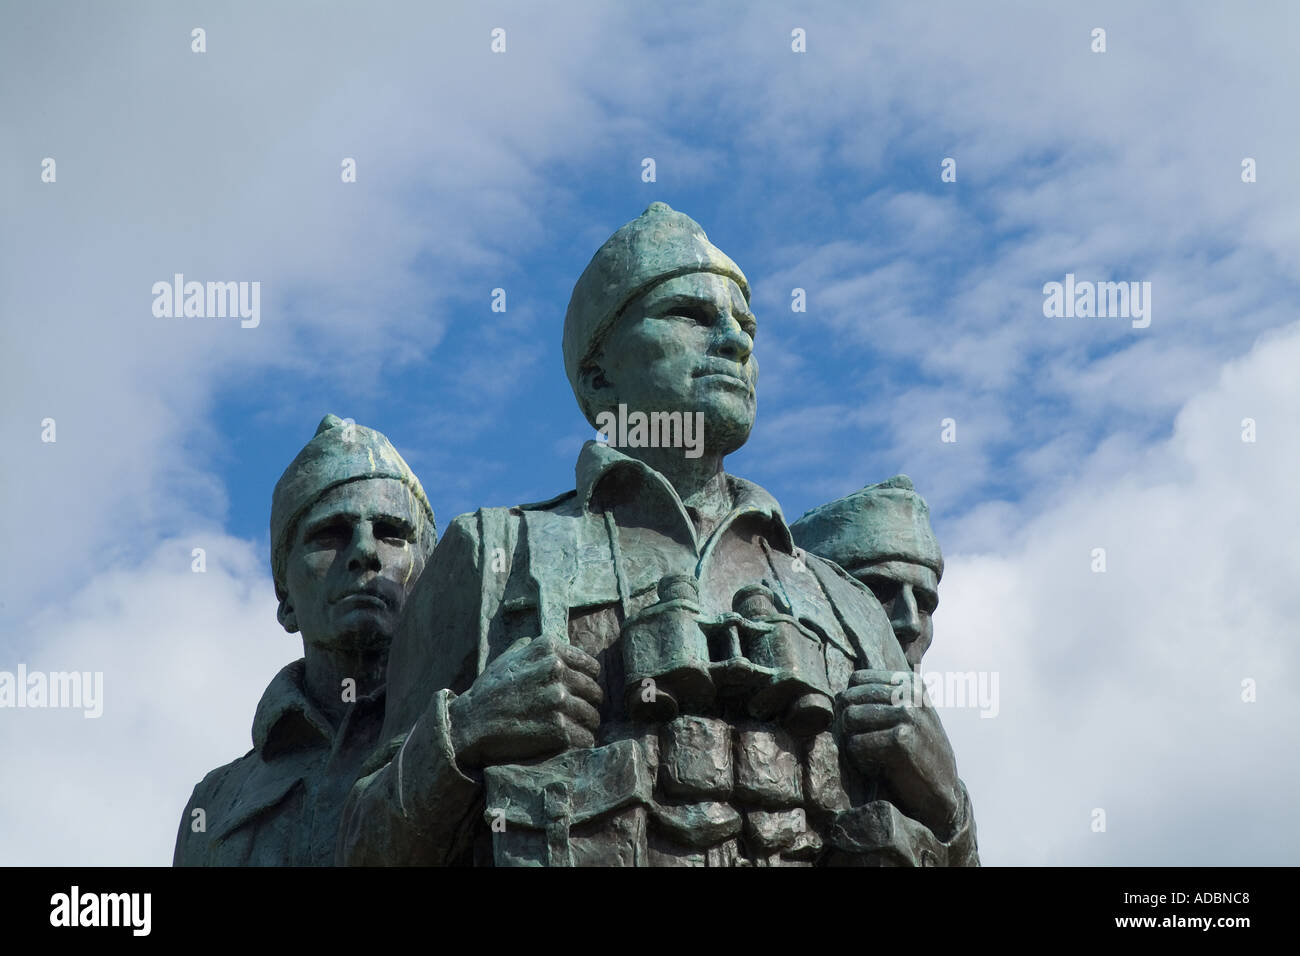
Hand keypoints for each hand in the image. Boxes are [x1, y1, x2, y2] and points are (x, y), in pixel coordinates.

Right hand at [446, 636, 602, 768]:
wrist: (470, 725)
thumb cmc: (488, 692)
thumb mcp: (507, 659)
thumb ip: (530, 648)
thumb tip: (548, 645)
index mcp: (548, 650)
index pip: (591, 666)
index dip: (587, 682)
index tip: (580, 693)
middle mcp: (556, 670)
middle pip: (594, 692)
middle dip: (587, 705)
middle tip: (576, 715)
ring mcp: (558, 699)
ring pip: (592, 716)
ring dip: (584, 726)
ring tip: (572, 730)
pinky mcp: (558, 728)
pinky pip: (585, 738)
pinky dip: (579, 743)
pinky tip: (567, 743)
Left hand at [838, 669, 961, 837]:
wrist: (941, 786)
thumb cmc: (915, 748)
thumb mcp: (904, 712)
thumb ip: (878, 698)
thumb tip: (837, 695)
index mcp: (909, 682)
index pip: (857, 679)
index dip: (851, 701)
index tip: (862, 723)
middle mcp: (909, 693)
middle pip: (849, 698)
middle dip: (848, 723)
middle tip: (863, 743)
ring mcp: (907, 714)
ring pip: (850, 718)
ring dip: (853, 741)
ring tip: (873, 754)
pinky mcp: (901, 740)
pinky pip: (856, 744)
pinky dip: (861, 759)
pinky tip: (879, 766)